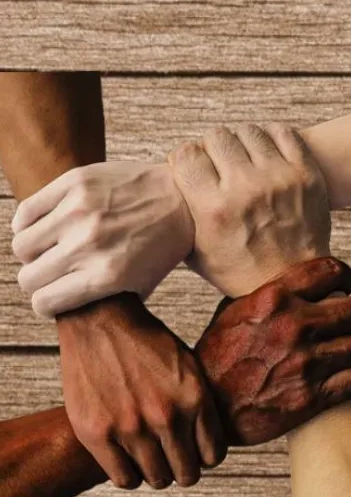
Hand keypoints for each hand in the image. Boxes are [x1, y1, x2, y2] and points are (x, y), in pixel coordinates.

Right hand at [11, 161, 194, 317]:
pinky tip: (43, 226)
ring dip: (31, 252)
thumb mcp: (140, 286)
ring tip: (48, 249)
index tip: (51, 299)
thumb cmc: (161, 247)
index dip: (45, 304)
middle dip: (36, 281)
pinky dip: (26, 223)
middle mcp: (89, 245)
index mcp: (105, 276)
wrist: (183, 199)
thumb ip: (104, 302)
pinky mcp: (74, 183)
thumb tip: (67, 313)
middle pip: (28, 277)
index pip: (45, 302)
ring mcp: (79, 211)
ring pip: (21, 245)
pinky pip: (27, 211)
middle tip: (49, 274)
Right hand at [56, 292, 225, 489]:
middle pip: (187, 474)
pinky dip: (129, 474)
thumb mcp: (188, 365)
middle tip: (171, 456)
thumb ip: (200, 403)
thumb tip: (211, 443)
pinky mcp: (98, 433)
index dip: (204, 456)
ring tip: (148, 455)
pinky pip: (125, 479)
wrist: (99, 318)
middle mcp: (166, 416)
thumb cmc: (144, 341)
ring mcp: (131, 427)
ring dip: (155, 471)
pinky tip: (127, 458)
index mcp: (194, 397)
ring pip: (157, 479)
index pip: (213, 455)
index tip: (193, 450)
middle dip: (182, 468)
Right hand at [167, 122, 330, 295]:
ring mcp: (278, 178)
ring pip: (248, 131)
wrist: (293, 283)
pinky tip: (265, 156)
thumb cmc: (239, 270)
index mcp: (213, 209)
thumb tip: (165, 185)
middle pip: (216, 137)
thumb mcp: (197, 252)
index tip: (192, 167)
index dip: (186, 158)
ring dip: (241, 143)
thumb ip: (180, 217)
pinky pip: (282, 132)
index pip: (186, 154)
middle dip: (212, 149)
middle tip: (218, 165)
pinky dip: (270, 139)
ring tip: (244, 161)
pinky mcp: (305, 173)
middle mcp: (245, 189)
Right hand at [196, 257, 350, 444]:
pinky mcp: (313, 396)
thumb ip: (265, 296)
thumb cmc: (215, 360)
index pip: (333, 271)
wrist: (207, 409)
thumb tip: (292, 285)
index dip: (345, 278)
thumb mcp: (232, 314)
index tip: (344, 288)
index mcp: (274, 298)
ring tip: (350, 352)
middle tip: (347, 325)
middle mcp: (294, 326)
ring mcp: (306, 362)